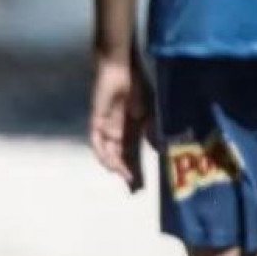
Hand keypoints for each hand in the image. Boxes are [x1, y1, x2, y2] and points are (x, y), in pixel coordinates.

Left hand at [89, 54, 154, 192]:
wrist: (122, 65)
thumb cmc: (138, 83)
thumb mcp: (151, 111)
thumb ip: (154, 130)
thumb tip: (160, 150)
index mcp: (131, 128)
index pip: (134, 154)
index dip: (139, 169)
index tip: (145, 186)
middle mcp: (117, 130)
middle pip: (121, 157)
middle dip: (129, 173)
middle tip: (136, 190)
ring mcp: (106, 126)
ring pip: (109, 153)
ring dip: (117, 167)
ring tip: (128, 180)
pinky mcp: (96, 120)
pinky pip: (97, 142)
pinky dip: (103, 155)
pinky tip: (112, 166)